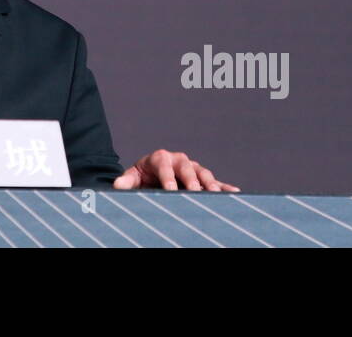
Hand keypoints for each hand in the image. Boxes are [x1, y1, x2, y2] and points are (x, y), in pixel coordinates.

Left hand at [112, 149, 238, 191]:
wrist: (152, 175)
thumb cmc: (142, 176)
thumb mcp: (132, 177)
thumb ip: (126, 181)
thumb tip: (117, 185)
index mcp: (160, 158)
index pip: (164, 165)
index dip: (167, 177)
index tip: (170, 190)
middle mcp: (178, 160)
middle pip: (187, 168)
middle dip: (192, 179)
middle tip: (196, 191)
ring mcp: (192, 168)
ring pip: (203, 173)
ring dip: (210, 183)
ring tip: (215, 194)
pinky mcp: (202, 178)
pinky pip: (216, 182)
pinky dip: (224, 187)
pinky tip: (234, 192)